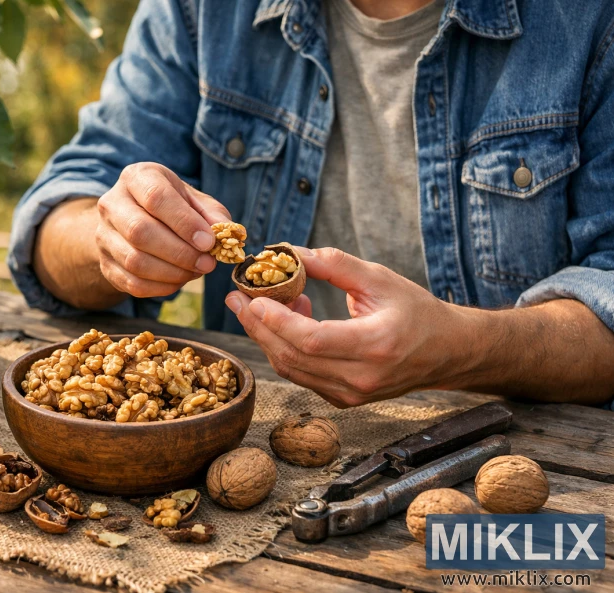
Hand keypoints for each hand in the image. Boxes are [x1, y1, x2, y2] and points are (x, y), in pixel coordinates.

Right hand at [96, 162, 230, 297]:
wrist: (133, 219)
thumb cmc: (170, 206)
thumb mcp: (192, 199)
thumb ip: (211, 213)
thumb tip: (227, 232)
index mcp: (136, 178)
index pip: (155, 197)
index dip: (184, 222)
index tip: (209, 242)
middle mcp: (112, 204)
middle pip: (140, 231)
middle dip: (180, 252)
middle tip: (207, 264)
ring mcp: (103, 235)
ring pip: (134, 260)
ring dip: (172, 272)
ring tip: (196, 272)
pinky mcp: (104, 264)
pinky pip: (132, 282)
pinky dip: (161, 287)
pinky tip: (179, 280)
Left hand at [225, 247, 470, 406]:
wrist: (446, 352)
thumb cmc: (417, 312)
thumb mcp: (380, 278)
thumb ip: (335, 265)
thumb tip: (291, 253)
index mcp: (376, 345)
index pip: (311, 340)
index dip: (276, 321)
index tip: (253, 298)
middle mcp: (361, 378)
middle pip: (293, 357)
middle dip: (258, 327)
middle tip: (237, 298)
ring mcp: (351, 394)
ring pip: (291, 369)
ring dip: (267, 337)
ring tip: (256, 304)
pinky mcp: (343, 399)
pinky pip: (301, 375)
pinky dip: (285, 348)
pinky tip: (286, 321)